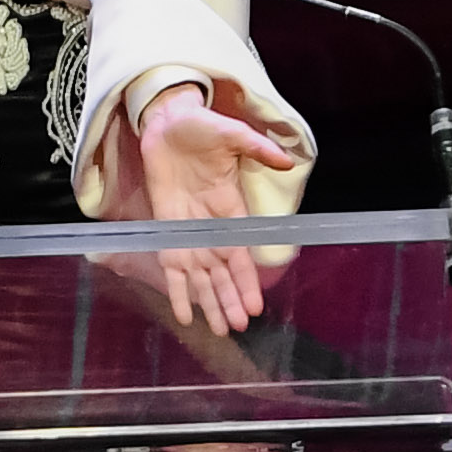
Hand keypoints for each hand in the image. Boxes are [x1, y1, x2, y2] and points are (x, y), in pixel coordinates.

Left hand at [108, 82, 302, 337]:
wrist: (168, 121)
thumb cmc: (201, 127)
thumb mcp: (231, 134)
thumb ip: (258, 148)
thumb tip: (286, 160)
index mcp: (229, 209)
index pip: (239, 254)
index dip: (246, 281)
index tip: (255, 306)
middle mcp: (210, 227)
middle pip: (221, 273)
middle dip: (229, 300)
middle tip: (236, 328)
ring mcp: (187, 230)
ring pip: (200, 276)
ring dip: (209, 302)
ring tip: (218, 330)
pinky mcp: (165, 228)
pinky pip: (171, 264)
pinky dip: (176, 290)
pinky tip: (183, 314)